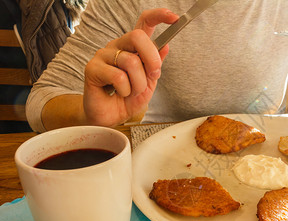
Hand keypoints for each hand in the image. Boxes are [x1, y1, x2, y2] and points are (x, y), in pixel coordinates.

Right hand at [83, 8, 178, 126]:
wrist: (111, 117)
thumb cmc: (128, 98)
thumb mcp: (149, 82)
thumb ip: (155, 65)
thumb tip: (166, 46)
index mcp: (132, 47)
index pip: (144, 23)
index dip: (159, 16)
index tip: (175, 18)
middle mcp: (117, 46)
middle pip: (138, 36)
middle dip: (152, 59)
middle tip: (153, 75)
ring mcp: (103, 55)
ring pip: (131, 62)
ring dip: (138, 84)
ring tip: (131, 92)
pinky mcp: (92, 68)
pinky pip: (118, 76)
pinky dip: (125, 90)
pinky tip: (119, 93)